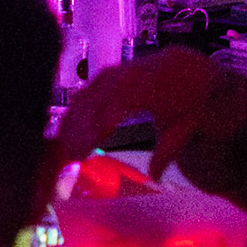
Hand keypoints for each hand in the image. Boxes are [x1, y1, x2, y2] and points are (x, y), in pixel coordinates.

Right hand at [56, 46, 219, 179]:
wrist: (187, 69)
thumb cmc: (187, 99)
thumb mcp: (185, 125)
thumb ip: (167, 150)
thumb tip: (154, 178)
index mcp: (149, 84)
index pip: (117, 103)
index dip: (97, 126)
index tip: (83, 150)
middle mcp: (126, 76)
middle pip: (94, 101)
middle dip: (77, 129)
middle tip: (66, 158)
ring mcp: (112, 75)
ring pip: (84, 98)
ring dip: (69, 124)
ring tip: (59, 152)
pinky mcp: (102, 80)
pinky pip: (83, 97)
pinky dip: (71, 117)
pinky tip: (62, 137)